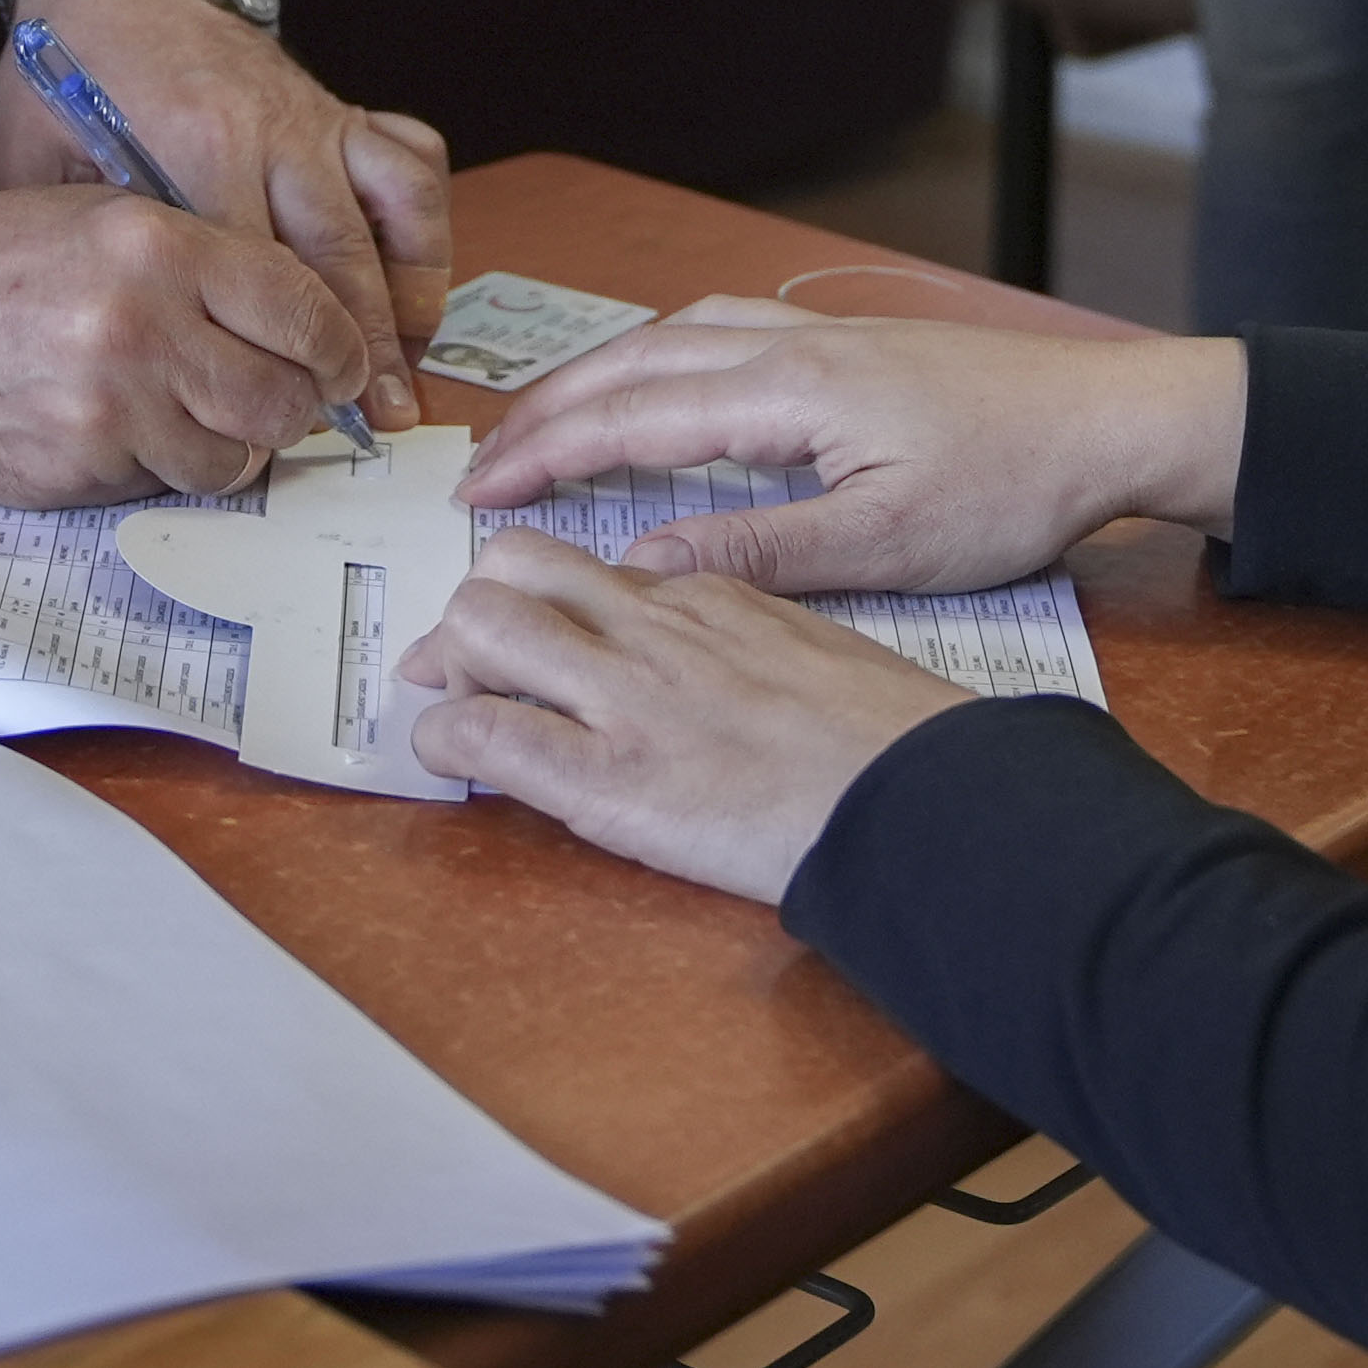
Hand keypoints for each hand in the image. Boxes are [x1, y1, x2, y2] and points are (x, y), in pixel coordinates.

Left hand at [0, 0, 447, 429]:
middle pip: (341, 252)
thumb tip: (119, 349)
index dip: (284, 348)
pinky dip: (426, 224)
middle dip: (367, 344)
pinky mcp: (341, 106)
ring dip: (410, 292)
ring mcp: (316, 115)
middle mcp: (273, 127)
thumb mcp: (30, 165)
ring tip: (406, 361)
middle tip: (379, 417)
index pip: (261, 267)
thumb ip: (80, 246)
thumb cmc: (60, 79)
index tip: (293, 410)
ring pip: (396, 207)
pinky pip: (413, 161)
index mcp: (196, 143)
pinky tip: (415, 284)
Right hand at [0, 183, 368, 506]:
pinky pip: (165, 485)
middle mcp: (141, 325)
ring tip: (203, 418)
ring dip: (235, 447)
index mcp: (158, 245)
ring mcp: (107, 406)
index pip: (301, 308)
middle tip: (282, 398)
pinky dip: (168, 469)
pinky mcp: (74, 468)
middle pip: (283, 397)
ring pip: (235, 457)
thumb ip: (200, 260)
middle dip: (298, 406)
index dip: (338, 346)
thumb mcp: (101, 215)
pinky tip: (135, 434)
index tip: (341, 362)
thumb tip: (296, 320)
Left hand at [400, 528, 970, 902]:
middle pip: (514, 566)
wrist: (920, 801)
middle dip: (477, 614)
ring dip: (453, 667)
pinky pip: (487, 737)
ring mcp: (628, 697)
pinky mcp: (610, 778)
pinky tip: (454, 762)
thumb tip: (703, 654)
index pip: (589, 568)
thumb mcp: (815, 652)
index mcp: (711, 596)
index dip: (543, 603)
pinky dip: (447, 744)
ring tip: (463, 711)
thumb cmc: (889, 742)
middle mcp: (656, 627)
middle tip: (474, 670)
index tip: (534, 641)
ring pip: (482, 625)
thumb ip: (743, 637)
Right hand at [454, 298, 1247, 593]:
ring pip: (675, 336)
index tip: (475, 491)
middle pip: (636, 362)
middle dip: (547, 409)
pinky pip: (721, 332)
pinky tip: (662, 382)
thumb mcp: (883, 546)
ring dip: (599, 374)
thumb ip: (755, 554)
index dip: (545, 455)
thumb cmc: (1009, 486)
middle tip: (477, 459)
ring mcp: (821, 333)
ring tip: (544, 421)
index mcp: (788, 391)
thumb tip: (638, 569)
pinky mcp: (850, 342)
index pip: (631, 417)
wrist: (1108, 418)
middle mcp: (790, 345)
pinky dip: (661, 355)